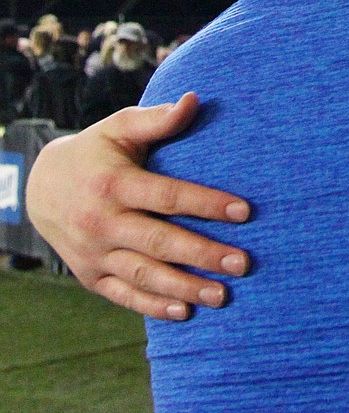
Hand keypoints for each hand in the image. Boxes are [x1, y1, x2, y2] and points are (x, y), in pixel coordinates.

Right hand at [25, 93, 251, 320]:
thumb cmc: (97, 152)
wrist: (41, 187)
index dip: (206, 203)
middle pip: (159, 241)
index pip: (168, 196)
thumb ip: (158, 120)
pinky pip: (124, 295)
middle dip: (203, 254)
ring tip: (223, 294)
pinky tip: (186, 312)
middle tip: (243, 263)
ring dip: (185, 287)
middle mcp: (102, 222)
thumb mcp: (120, 128)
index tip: (244, 211)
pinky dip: (153, 306)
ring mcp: (94, 253)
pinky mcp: (91, 275)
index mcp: (114, 184)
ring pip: (144, 274)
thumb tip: (194, 100)